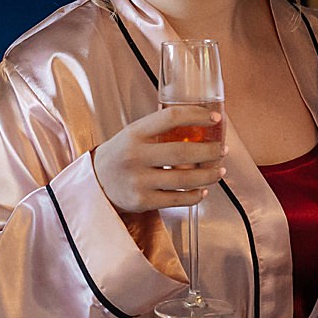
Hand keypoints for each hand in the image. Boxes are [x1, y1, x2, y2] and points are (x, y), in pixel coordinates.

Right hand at [91, 105, 226, 214]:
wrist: (95, 183)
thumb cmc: (120, 156)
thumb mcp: (132, 135)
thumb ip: (158, 131)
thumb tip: (199, 126)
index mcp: (134, 133)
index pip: (170, 118)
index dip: (196, 115)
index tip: (214, 118)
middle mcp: (135, 156)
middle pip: (183, 151)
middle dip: (210, 151)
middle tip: (222, 150)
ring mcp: (139, 180)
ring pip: (185, 178)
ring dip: (209, 175)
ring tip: (219, 171)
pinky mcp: (143, 201)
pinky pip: (178, 199)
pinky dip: (195, 196)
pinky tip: (202, 190)